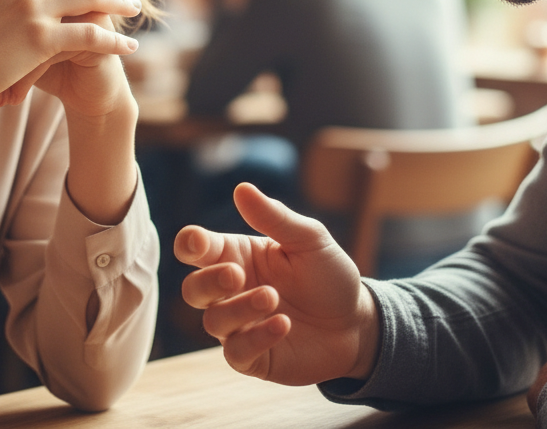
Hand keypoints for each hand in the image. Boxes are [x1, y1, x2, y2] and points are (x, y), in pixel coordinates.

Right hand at [175, 183, 378, 385]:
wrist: (357, 322)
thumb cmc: (327, 274)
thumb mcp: (309, 238)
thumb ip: (274, 216)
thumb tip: (241, 188)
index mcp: (237, 255)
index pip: (196, 248)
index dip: (189, 244)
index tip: (198, 243)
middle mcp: (231, 291)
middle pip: (193, 289)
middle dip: (209, 281)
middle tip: (237, 275)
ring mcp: (240, 325)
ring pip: (213, 321)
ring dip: (240, 309)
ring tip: (273, 299)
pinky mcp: (253, 358)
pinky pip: (236, 353)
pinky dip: (256, 338)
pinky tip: (283, 324)